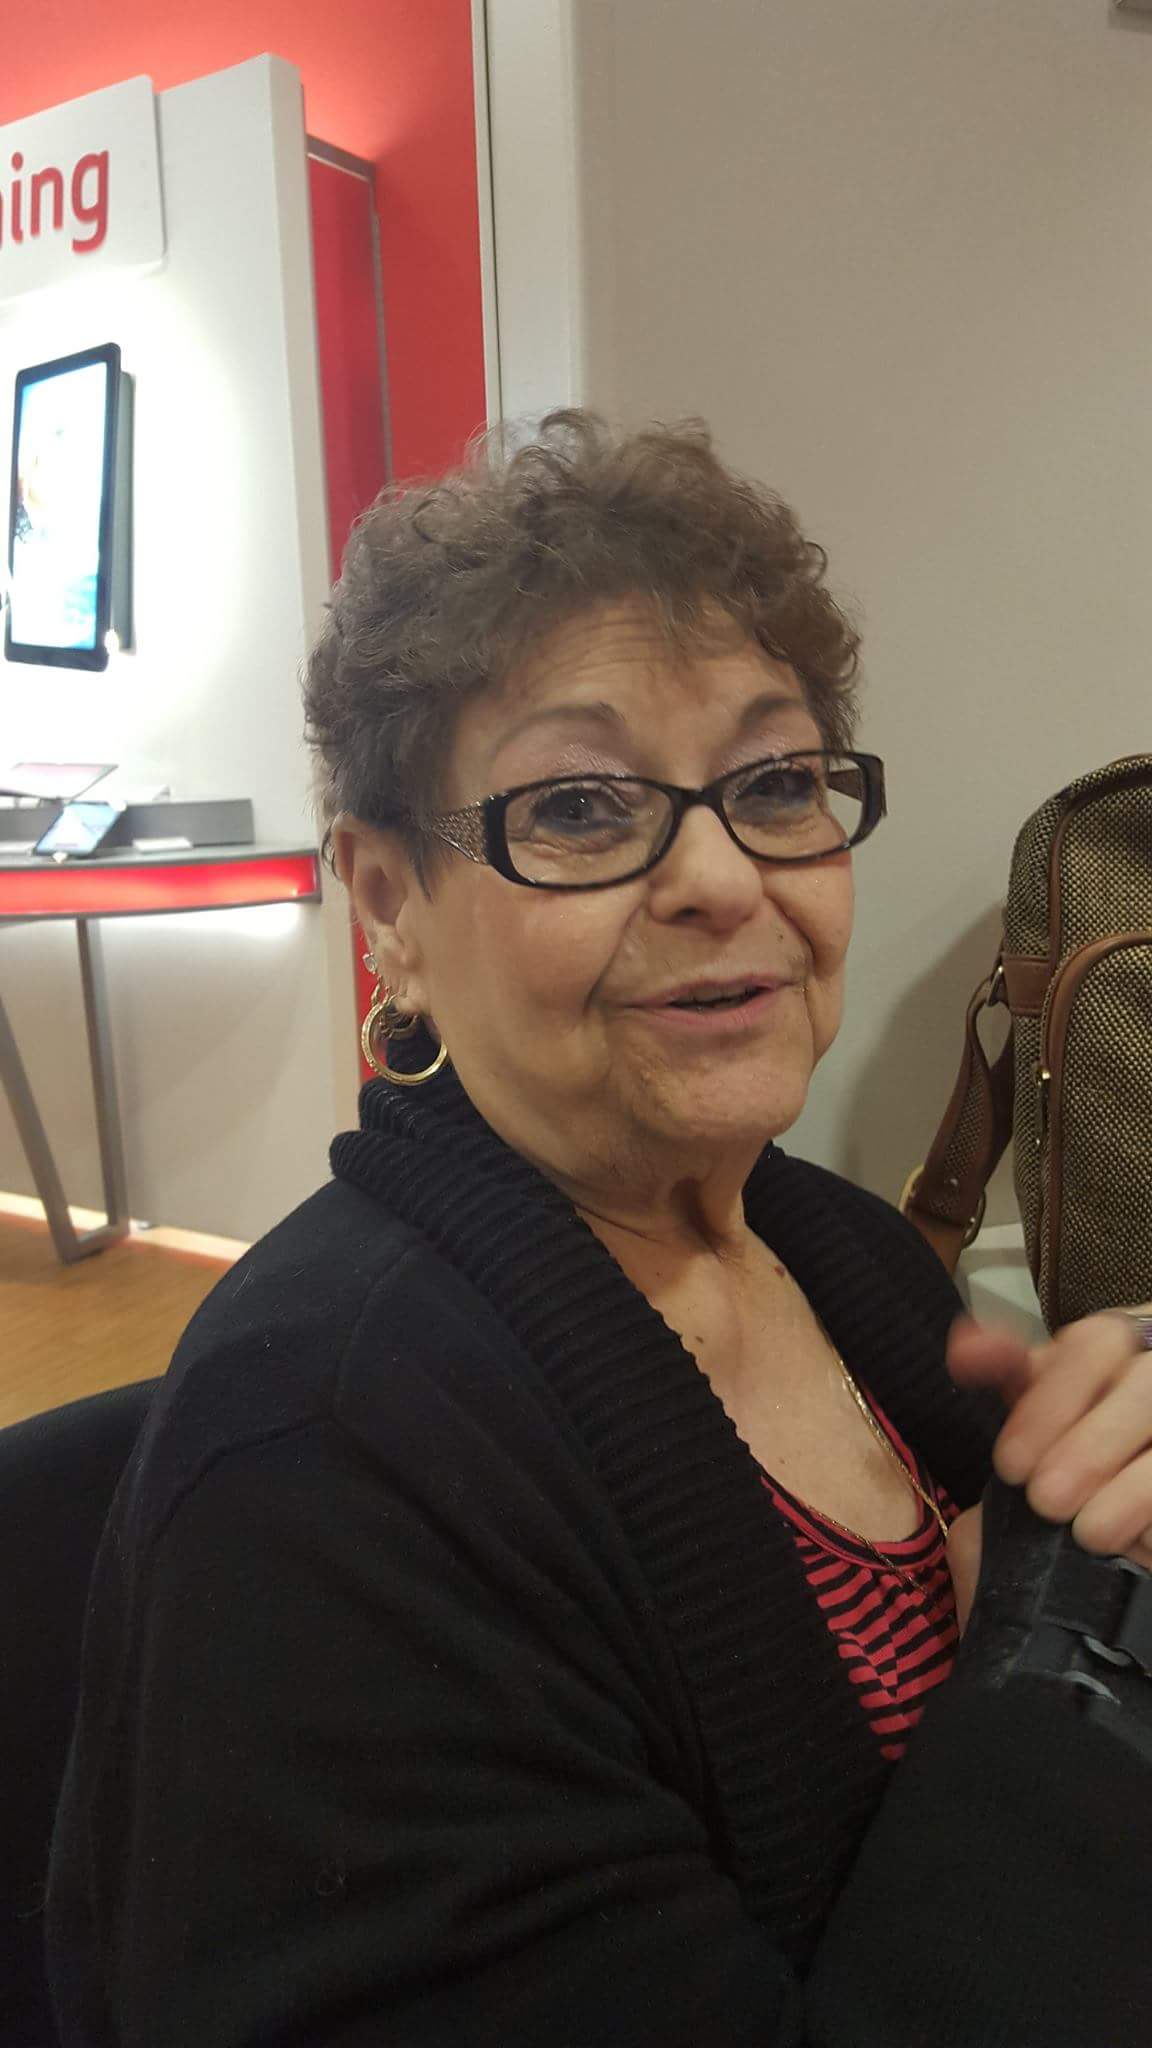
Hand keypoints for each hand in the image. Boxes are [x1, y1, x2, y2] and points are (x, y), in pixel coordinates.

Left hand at [944, 1310, 1151, 1610]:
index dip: (1051, 1402)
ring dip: (1130, 1485)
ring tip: (1087, 1532)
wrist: (1136, 1477)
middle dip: (1088, 1447)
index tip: (1009, 1464)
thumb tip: (966, 1346)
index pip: (1098, 1342)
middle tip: (1044, 1500)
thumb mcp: (1051, 1398)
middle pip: (1145, 1385)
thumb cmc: (1089, 1432)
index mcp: (1125, 1340)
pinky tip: (1141, 1544)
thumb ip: (1014, 1371)